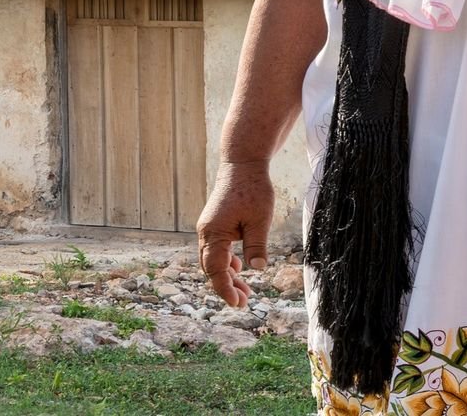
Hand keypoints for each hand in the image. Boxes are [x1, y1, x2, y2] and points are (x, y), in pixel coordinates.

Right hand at [197, 160, 274, 307]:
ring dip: (227, 275)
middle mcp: (206, 232)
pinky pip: (217, 249)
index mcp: (213, 232)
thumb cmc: (252, 189)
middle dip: (226, 286)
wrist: (242, 163)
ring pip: (213, 260)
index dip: (225, 289)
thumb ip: (256, 246)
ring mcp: (209, 227)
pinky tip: (240, 267)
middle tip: (244, 302)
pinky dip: (227, 261)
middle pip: (211, 268)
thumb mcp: (259, 219)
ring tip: (245, 290)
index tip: (238, 303)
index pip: (215, 270)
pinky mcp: (215, 223)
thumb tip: (258, 270)